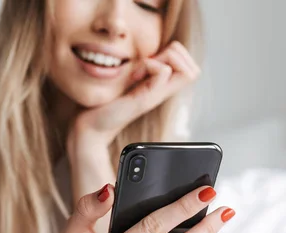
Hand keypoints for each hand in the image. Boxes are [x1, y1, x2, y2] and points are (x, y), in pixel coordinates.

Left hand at [67, 41, 200, 159]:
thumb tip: (151, 53)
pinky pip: (164, 71)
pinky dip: (149, 65)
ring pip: (187, 70)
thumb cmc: (107, 104)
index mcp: (161, 88)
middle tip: (146, 66)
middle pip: (194, 70)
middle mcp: (163, 94)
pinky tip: (132, 77)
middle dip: (173, 56)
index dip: (177, 56)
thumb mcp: (129, 81)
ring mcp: (156, 97)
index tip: (150, 61)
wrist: (92, 127)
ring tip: (139, 72)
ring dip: (162, 60)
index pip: (192, 69)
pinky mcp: (145, 99)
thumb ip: (142, 70)